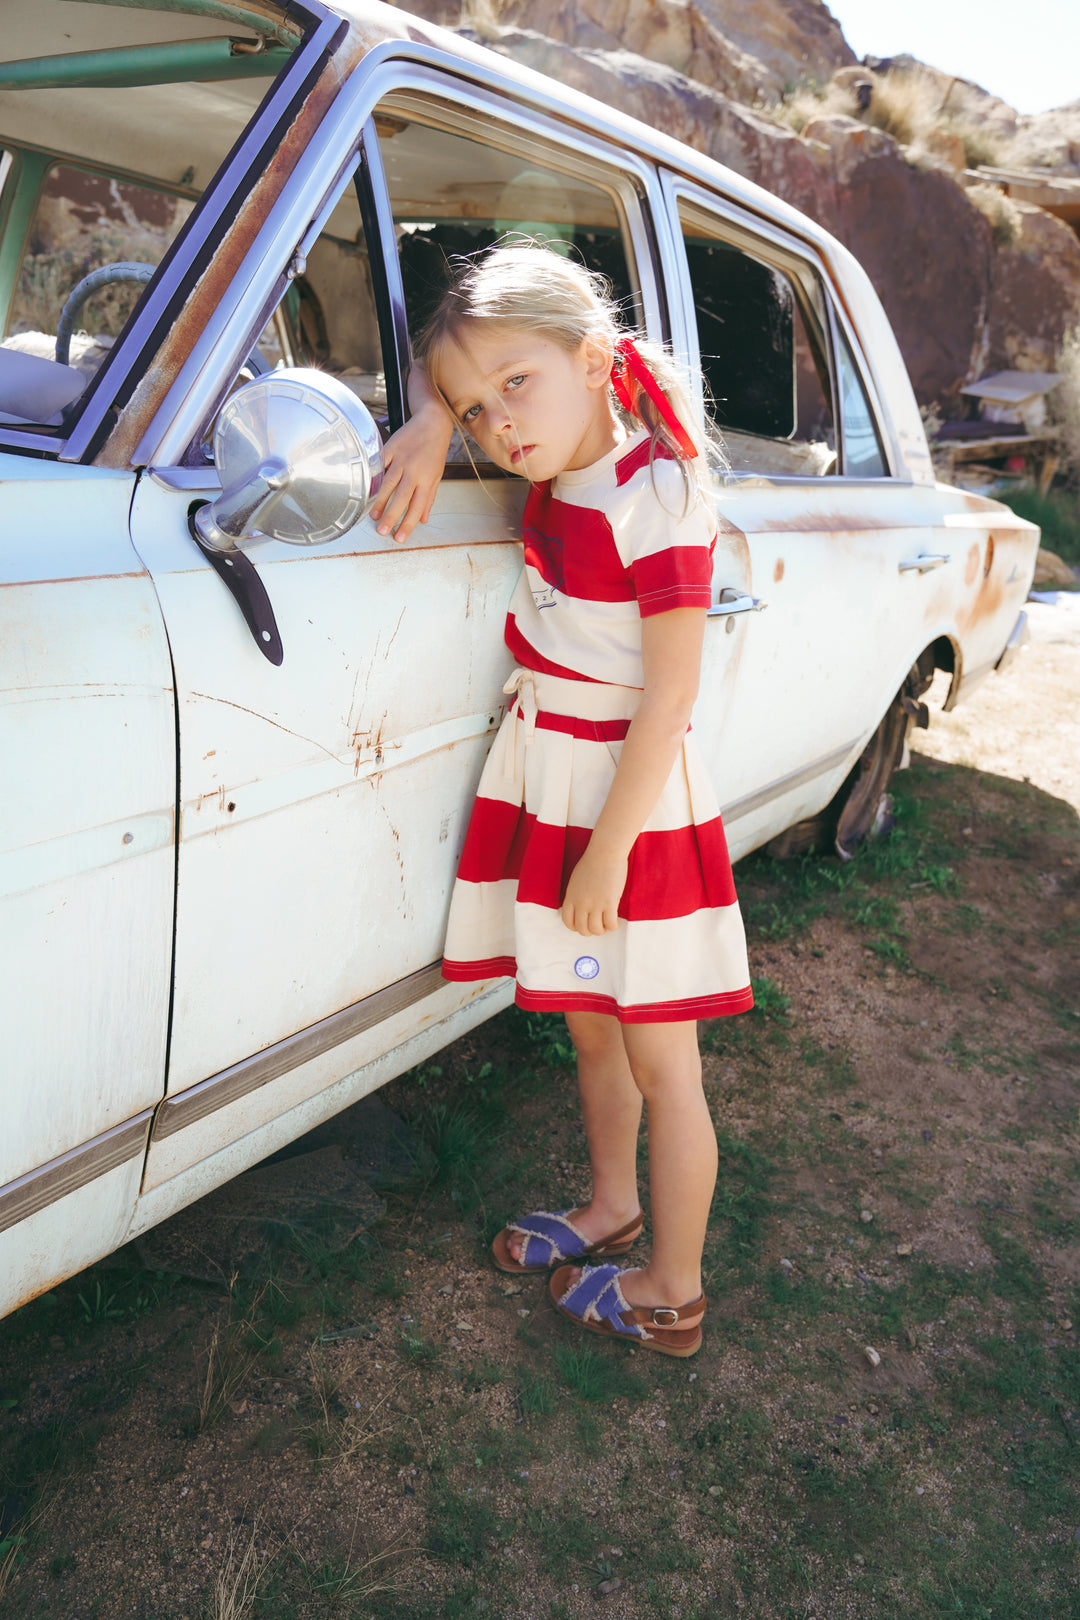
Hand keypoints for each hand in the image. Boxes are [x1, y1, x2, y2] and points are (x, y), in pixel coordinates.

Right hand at [370, 401, 453, 541]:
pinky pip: (380, 464)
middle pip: (402, 497)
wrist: (433, 422)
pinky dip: (373, 477)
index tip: (400, 538)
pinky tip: (366, 489)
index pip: (417, 506)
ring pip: (389, 483)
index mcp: (427, 480)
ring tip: (372, 516)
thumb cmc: (435, 451)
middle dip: (391, 516)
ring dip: (380, 501)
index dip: (408, 524)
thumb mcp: (437, 475)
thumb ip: (429, 498)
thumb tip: (423, 520)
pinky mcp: (391, 448)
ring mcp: (402, 459)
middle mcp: (415, 471)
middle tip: (382, 532)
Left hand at [561, 847, 627, 936]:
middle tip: (597, 927)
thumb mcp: (576, 880)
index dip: (575, 927)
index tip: (582, 926)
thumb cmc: (593, 862)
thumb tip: (580, 906)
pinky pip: (610, 924)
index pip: (567, 921)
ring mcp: (595, 904)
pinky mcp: (609, 903)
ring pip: (596, 929)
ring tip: (606, 925)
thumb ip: (576, 894)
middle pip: (582, 928)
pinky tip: (615, 923)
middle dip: (589, 931)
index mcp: (571, 896)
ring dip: (601, 930)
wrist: (605, 853)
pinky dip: (612, 926)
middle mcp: (581, 903)